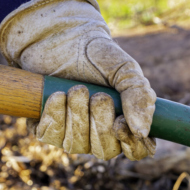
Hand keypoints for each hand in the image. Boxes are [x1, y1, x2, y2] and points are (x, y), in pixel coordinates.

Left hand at [0, 0, 155, 160]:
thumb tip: (142, 131)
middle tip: (98, 96)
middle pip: (105, 151)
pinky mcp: (48, 129)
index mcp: (127, 123)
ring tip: (77, 89)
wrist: (57, 38)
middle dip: (100, 123)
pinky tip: (58, 95)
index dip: (132, 145)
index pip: (138, 151)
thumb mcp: (124, 69)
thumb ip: (139, 96)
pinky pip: (51, 136)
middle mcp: (101, 135)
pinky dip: (55, 115)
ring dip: (78, 116)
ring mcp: (73, 135)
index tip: (120, 124)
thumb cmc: (95, 55)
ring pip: (77, 145)